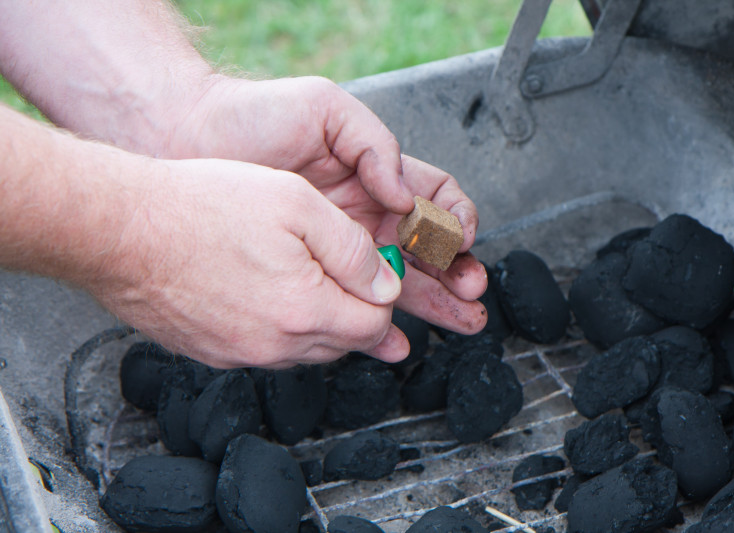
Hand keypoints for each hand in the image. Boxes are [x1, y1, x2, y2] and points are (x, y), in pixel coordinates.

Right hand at [92, 157, 409, 367]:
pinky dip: (280, 328)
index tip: (375, 270)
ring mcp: (240, 355)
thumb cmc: (203, 207)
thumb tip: (387, 285)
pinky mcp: (212, 353)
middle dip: (356, 312)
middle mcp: (275, 346)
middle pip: (343, 344)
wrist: (121, 229)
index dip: (383, 297)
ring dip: (319, 322)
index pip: (374, 326)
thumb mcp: (298, 205)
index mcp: (305, 310)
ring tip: (310, 282)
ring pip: (305, 350)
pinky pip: (266, 350)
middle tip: (349, 274)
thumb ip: (352, 250)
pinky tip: (268, 294)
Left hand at [170, 76, 487, 333]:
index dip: (456, 218)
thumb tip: (403, 194)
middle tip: (470, 291)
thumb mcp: (327, 109)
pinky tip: (394, 338)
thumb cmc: (256, 114)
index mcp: (377, 173)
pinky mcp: (310, 269)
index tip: (462, 237)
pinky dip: (374, 322)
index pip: (434, 199)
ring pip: (399, 279)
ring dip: (432, 300)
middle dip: (454, 270)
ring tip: (459, 319)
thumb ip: (374, 144)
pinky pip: (350, 300)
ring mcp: (339, 243)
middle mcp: (366, 211)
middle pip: (426, 247)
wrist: (192, 139)